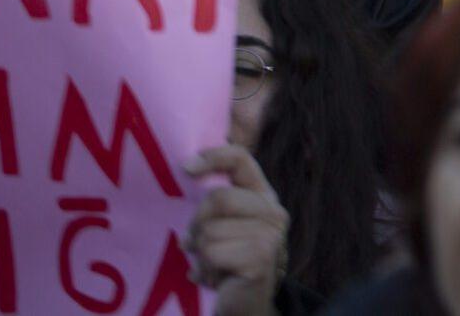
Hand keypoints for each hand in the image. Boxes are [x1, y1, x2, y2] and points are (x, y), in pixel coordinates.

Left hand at [183, 143, 287, 315]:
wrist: (247, 305)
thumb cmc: (230, 262)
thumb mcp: (224, 227)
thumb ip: (216, 203)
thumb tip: (188, 168)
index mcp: (263, 197)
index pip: (241, 160)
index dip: (213, 157)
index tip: (186, 168)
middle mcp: (273, 212)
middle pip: (218, 199)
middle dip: (198, 225)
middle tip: (199, 245)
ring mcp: (271, 235)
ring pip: (210, 230)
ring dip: (201, 253)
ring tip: (213, 265)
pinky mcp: (260, 258)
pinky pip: (212, 252)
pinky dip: (205, 269)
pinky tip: (217, 278)